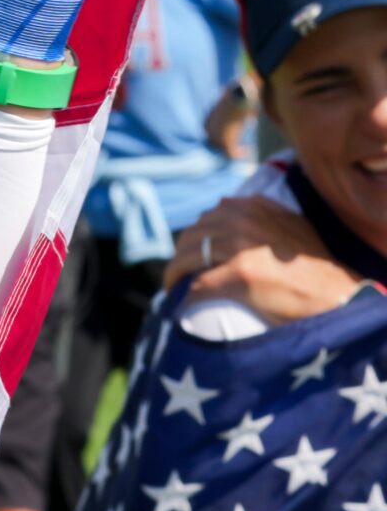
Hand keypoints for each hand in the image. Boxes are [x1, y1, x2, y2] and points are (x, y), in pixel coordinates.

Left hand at [166, 196, 361, 325]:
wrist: (335, 291)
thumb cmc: (313, 265)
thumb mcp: (288, 225)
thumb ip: (259, 218)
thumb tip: (227, 219)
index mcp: (253, 206)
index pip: (207, 218)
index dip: (196, 239)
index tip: (192, 254)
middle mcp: (243, 220)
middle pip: (192, 237)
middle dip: (182, 256)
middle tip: (179, 274)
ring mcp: (239, 246)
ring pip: (188, 258)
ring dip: (176, 275)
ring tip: (175, 287)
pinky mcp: (238, 274)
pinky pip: (197, 285)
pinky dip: (186, 296)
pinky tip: (183, 304)